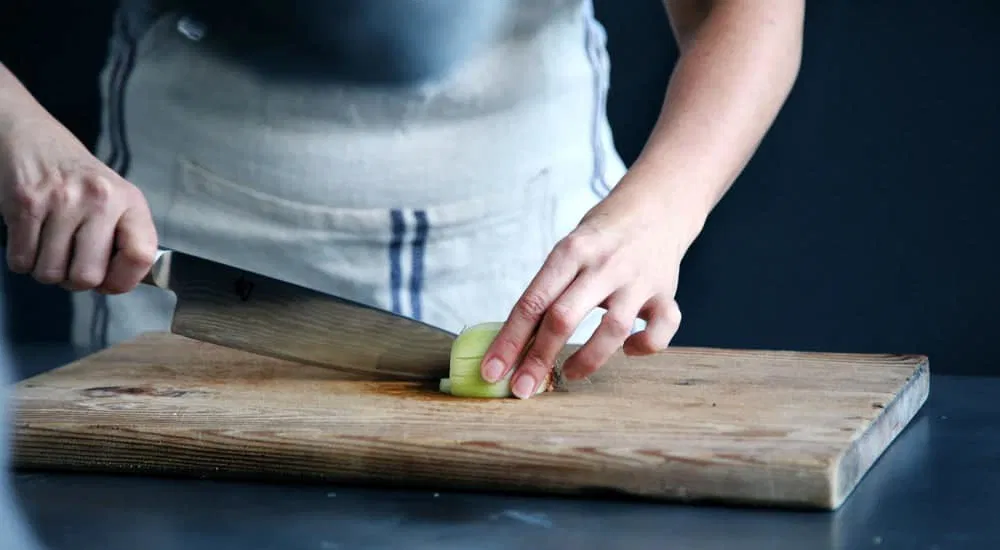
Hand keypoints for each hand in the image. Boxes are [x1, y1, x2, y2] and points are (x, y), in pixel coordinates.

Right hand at [0, 110, 157, 293]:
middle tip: (71, 263)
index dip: (123, 280)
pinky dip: (23, 259)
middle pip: (87, 277)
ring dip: (46, 270)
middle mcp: (100, 200)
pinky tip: (31, 238)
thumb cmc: (78, 178)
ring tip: (50, 246)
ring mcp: (61, 201)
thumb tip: (118, 283)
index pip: (141, 256)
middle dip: (75, 281)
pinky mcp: (25, 203)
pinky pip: (21, 261)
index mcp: (129, 201)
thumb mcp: (116, 199)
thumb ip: (124, 238)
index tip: (110, 280)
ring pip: (50, 273)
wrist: (34, 138)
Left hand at [480, 182, 696, 397]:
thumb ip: (550, 289)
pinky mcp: (665, 292)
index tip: (492, 371)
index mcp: (571, 251)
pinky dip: (645, 346)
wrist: (657, 205)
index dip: (509, 340)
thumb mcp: (569, 249)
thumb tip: (515, 343)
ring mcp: (637, 280)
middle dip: (538, 359)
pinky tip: (629, 349)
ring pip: (612, 329)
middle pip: (563, 317)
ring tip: (570, 373)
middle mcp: (604, 264)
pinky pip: (662, 329)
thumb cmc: (601, 236)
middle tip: (522, 389)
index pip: (532, 301)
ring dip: (587, 359)